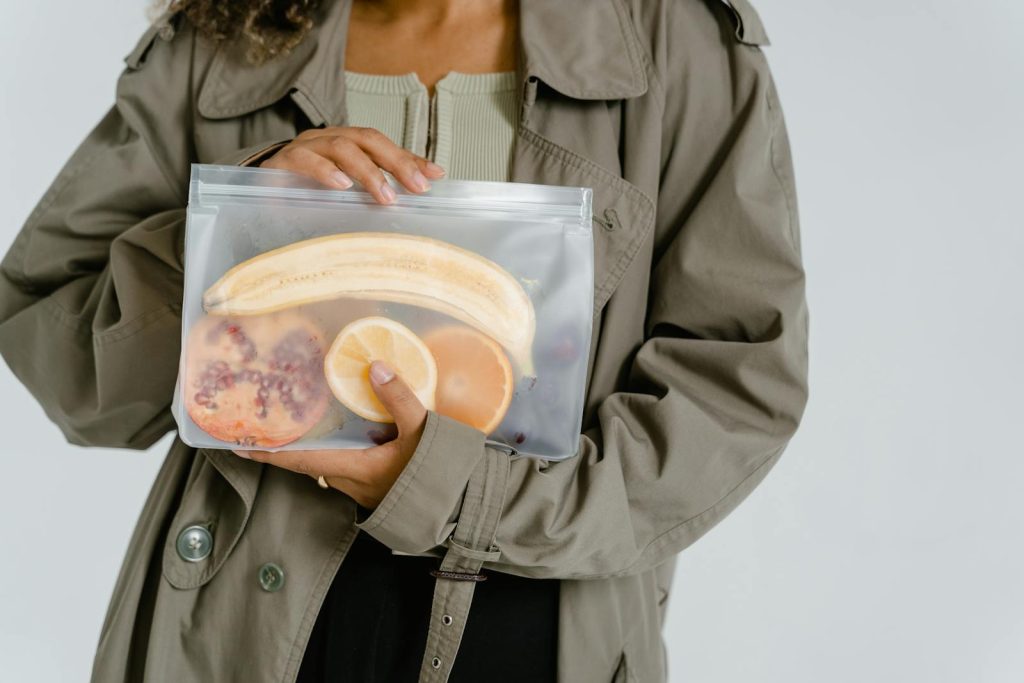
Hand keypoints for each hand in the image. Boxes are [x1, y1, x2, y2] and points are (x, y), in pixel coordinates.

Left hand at [232, 360, 427, 508]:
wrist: (462, 505)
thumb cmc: (441, 472)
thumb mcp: (424, 430)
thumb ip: (399, 398)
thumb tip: (375, 366)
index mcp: (356, 469)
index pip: (301, 461)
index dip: (269, 453)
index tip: (240, 446)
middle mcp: (351, 483)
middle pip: (311, 462)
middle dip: (290, 444)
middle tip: (271, 422)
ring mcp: (362, 490)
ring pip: (329, 465)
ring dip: (316, 448)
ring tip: (305, 421)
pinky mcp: (375, 489)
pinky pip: (346, 468)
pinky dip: (338, 452)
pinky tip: (346, 434)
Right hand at [259, 126, 445, 203]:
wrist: (260, 187)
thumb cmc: (309, 188)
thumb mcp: (346, 188)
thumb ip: (377, 187)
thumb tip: (421, 192)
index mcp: (347, 142)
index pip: (384, 145)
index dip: (410, 158)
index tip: (436, 176)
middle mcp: (329, 139)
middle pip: (367, 139)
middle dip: (396, 162)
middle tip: (416, 188)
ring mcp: (306, 147)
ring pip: (342, 147)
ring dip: (367, 172)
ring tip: (385, 196)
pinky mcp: (283, 162)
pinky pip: (305, 159)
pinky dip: (325, 171)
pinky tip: (341, 186)